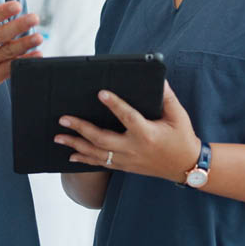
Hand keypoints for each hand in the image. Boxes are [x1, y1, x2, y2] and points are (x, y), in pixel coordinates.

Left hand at [54, 81, 200, 182]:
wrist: (186, 166)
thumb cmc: (182, 137)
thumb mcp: (178, 115)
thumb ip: (167, 97)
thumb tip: (159, 78)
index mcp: (147, 133)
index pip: (128, 117)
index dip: (114, 104)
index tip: (101, 93)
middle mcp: (134, 148)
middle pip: (102, 139)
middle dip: (81, 128)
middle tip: (63, 119)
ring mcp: (127, 160)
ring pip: (97, 154)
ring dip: (76, 145)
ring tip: (58, 136)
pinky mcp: (125, 166)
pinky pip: (101, 163)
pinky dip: (84, 159)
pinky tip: (70, 156)